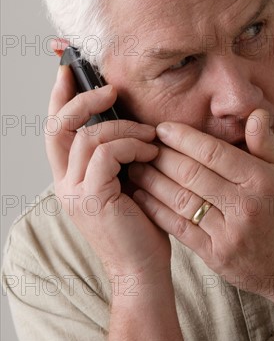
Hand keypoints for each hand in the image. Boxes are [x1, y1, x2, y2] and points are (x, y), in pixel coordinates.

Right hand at [45, 62, 170, 280]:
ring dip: (124, 128)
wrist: (142, 269)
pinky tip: (151, 154)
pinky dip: (132, 145)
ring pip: (88, 136)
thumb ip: (117, 153)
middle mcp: (65, 182)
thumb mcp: (124, 181)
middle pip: (58, 125)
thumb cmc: (139, 224)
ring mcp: (75, 191)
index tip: (69, 70)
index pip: (55, 128)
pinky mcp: (92, 197)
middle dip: (82, 99)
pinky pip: (107, 153)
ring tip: (149, 136)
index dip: (60, 96)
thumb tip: (130, 118)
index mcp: (70, 176)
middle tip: (110, 90)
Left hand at [128, 109, 273, 302]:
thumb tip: (253, 114)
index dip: (183, 137)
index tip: (162, 128)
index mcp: (261, 180)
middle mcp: (244, 205)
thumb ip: (269, 143)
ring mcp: (229, 233)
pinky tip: (142, 196)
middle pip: (191, 173)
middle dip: (161, 155)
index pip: (213, 152)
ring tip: (134, 166)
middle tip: (141, 143)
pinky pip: (180, 228)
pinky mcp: (216, 256)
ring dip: (152, 180)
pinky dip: (157, 210)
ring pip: (181, 199)